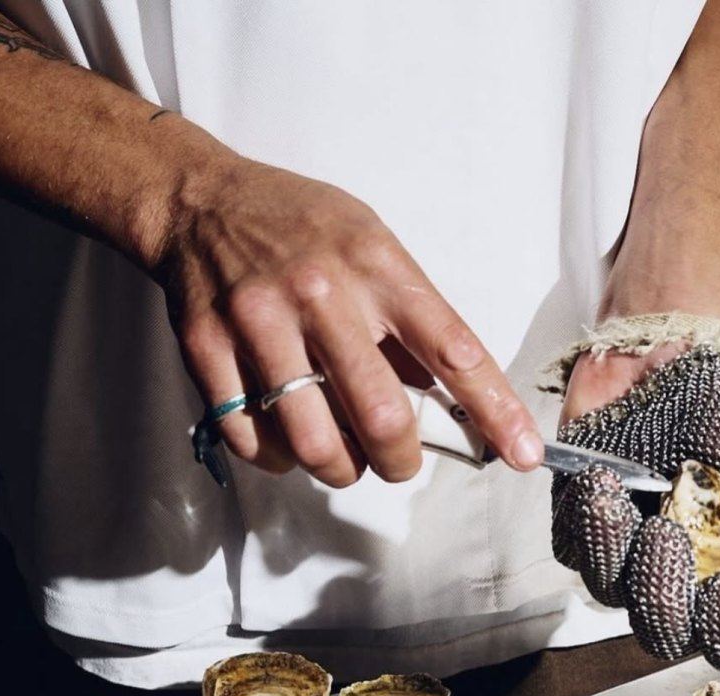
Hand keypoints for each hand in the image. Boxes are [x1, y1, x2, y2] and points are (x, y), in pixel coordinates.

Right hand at [156, 158, 542, 485]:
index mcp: (377, 266)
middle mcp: (321, 294)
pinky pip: (253, 440)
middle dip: (401, 461)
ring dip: (340, 470)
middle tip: (399, 462)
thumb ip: (409, 318)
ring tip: (343, 458)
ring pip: (314, 442)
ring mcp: (259, 323)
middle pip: (381, 416)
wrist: (197, 200)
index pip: (453, 350)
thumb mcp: (371, 245)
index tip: (522, 454)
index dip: (495, 411)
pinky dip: (280, 460)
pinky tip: (289, 443)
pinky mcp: (208, 351)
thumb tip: (451, 397)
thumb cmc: (299, 227)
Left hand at [552, 338, 719, 678]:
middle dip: (664, 595)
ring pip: (613, 597)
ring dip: (620, 552)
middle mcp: (684, 583)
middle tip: (669, 535)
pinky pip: (575, 550)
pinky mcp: (583, 529)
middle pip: (667, 636)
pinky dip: (588, 521)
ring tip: (628, 498)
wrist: (674, 352)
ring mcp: (628, 560)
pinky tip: (601, 481)